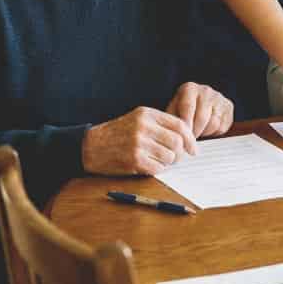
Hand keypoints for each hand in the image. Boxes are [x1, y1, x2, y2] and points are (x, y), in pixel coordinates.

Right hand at [81, 107, 196, 175]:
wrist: (90, 146)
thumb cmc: (116, 134)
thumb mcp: (137, 119)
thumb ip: (159, 124)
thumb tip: (186, 138)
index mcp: (146, 114)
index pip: (180, 124)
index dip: (190, 138)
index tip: (193, 149)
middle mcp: (144, 127)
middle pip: (177, 142)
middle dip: (180, 153)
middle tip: (175, 158)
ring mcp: (139, 144)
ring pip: (170, 157)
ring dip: (168, 163)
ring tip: (157, 161)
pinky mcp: (134, 160)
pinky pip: (158, 168)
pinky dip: (157, 170)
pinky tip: (149, 166)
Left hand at [167, 82, 233, 138]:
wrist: (197, 102)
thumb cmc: (181, 109)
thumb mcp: (173, 111)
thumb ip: (173, 120)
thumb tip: (177, 135)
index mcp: (190, 88)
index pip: (188, 107)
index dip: (186, 124)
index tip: (183, 136)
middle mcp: (206, 90)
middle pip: (202, 118)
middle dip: (195, 132)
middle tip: (190, 139)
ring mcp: (219, 97)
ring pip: (213, 124)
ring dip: (204, 132)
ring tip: (198, 131)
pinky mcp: (228, 106)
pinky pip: (222, 127)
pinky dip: (214, 132)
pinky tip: (207, 128)